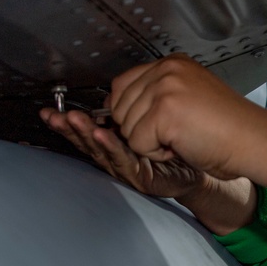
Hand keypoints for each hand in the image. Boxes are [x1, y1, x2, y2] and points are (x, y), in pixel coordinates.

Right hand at [39, 107, 203, 198]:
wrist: (212, 162)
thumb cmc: (184, 141)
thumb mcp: (157, 116)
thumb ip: (137, 105)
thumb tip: (118, 88)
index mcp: (120, 138)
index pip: (91, 126)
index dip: (70, 119)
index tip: (53, 108)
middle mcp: (121, 154)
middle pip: (88, 139)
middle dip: (69, 127)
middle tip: (53, 114)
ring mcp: (130, 167)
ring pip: (102, 150)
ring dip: (86, 133)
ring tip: (72, 120)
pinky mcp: (142, 177)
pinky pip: (124, 159)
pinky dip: (112, 147)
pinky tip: (102, 134)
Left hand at [106, 54, 266, 179]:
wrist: (255, 141)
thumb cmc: (231, 128)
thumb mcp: (191, 96)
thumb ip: (159, 93)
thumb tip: (116, 107)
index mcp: (174, 63)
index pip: (123, 85)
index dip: (131, 111)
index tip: (155, 124)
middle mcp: (167, 70)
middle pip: (119, 107)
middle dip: (141, 129)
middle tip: (177, 132)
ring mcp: (165, 89)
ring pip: (127, 127)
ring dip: (151, 142)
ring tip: (183, 137)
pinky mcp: (164, 113)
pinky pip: (138, 144)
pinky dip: (158, 154)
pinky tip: (183, 145)